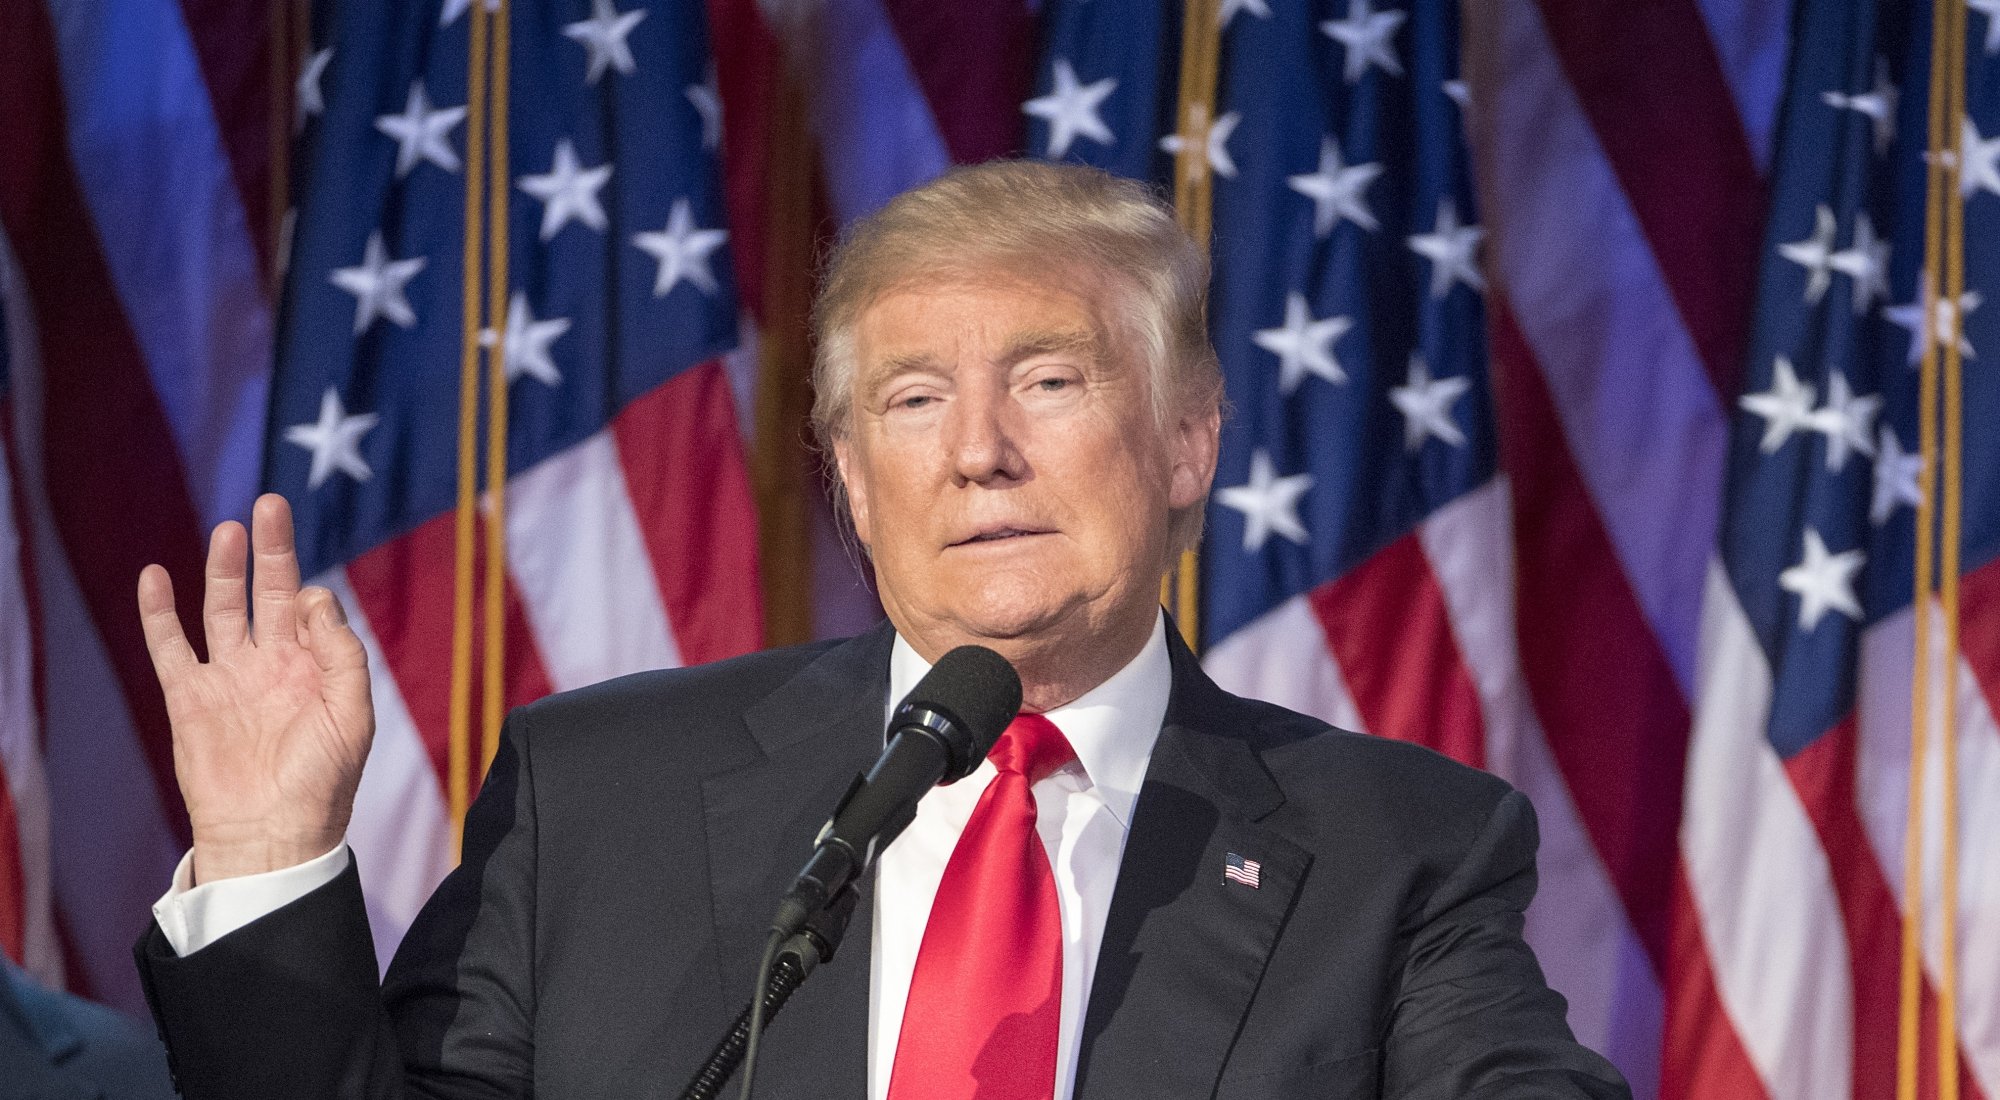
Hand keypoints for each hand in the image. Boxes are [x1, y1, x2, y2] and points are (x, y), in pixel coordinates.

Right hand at [137, 494, 374, 882]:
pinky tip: (156, 575)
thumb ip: (341, 653)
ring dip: (223, 570)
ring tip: (228, 531)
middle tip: (269, 504)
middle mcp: (271, 665)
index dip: (312, 598)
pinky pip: (170, 647)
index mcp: (314, 668)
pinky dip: (159, 612)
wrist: (271, 834)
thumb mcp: (353, 714)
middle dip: (269, 551)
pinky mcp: (188, 697)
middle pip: (267, 593)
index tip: (309, 608)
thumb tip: (314, 598)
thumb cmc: (322, 782)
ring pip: (221, 611)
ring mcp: (228, 678)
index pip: (312, 610)